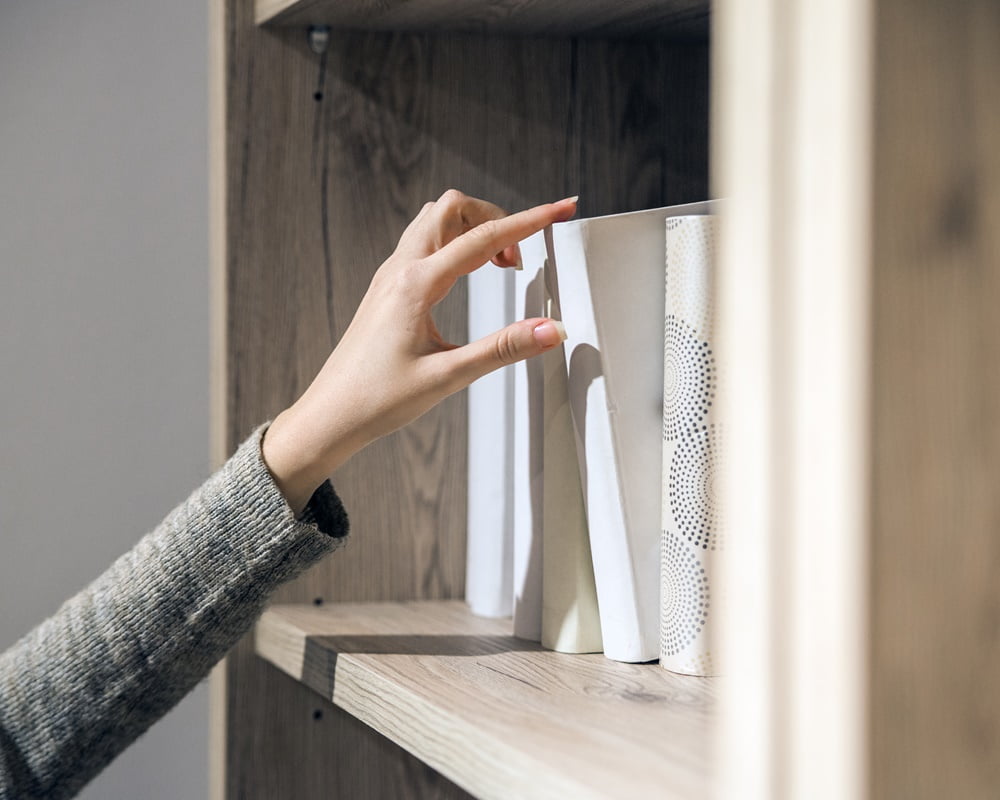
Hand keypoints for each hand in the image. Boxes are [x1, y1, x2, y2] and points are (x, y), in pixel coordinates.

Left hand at [262, 190, 577, 513]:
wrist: (330, 416)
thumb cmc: (377, 400)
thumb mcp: (448, 377)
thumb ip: (502, 349)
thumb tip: (550, 330)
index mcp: (416, 285)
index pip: (484, 237)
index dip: (530, 221)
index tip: (561, 207)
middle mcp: (400, 270)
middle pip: (453, 208)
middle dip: (496, 217)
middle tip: (520, 260)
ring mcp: (390, 276)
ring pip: (435, 220)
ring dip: (472, 228)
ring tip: (499, 267)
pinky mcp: (387, 289)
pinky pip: (423, 244)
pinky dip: (454, 244)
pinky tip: (468, 275)